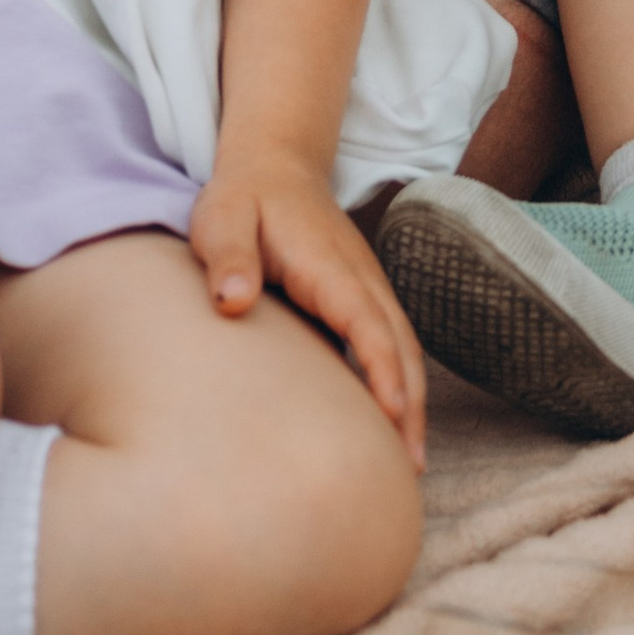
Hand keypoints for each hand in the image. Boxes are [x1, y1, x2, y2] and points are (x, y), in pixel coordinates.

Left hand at [190, 139, 426, 467]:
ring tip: (410, 465)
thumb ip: (228, 257)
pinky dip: (401, 384)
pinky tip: (392, 426)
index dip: (381, 367)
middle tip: (410, 469)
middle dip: (410, 404)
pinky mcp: (360, 298)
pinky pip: (390, 344)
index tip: (393, 414)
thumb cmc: (243, 198)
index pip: (365, 320)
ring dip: (412, 401)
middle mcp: (359, 279)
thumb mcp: (221, 218)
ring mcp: (366, 287)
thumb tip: (234, 300)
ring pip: (403, 347)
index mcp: (328, 265)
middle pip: (400, 343)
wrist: (275, 164)